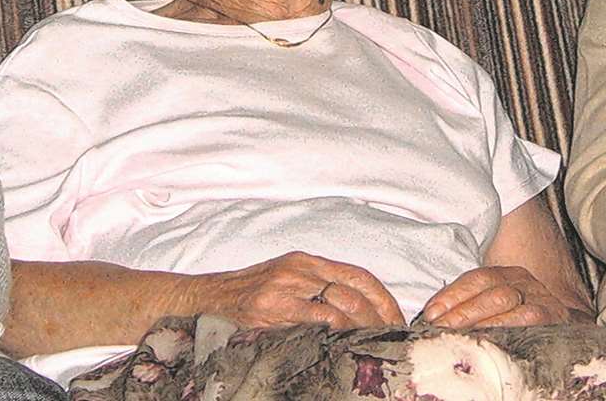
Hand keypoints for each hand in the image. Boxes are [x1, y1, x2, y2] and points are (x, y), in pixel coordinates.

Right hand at [184, 251, 403, 330]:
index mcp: (308, 261)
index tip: (397, 320)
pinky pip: (316, 317)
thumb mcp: (286, 281)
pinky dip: (337, 330)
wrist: (208, 297)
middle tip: (392, 337)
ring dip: (363, 326)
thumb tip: (355, 312)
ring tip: (373, 344)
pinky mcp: (274, 306)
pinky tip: (345, 343)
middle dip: (380, 316)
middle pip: (357, 288)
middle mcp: (301, 268)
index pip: (359, 276)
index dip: (383, 298)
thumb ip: (316, 289)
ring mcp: (288, 286)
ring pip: (341, 303)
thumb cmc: (249, 294)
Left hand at [420, 265, 593, 327]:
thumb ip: (473, 306)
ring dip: (476, 317)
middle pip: (486, 287)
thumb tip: (436, 317)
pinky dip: (503, 324)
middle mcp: (522, 280)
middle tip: (438, 326)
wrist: (568, 329)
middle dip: (459, 308)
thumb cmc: (523, 320)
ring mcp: (539, 295)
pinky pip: (526, 316)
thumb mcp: (499, 307)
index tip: (431, 313)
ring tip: (455, 332)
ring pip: (503, 299)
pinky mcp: (553, 314)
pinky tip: (487, 334)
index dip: (451, 294)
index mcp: (507, 274)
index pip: (475, 278)